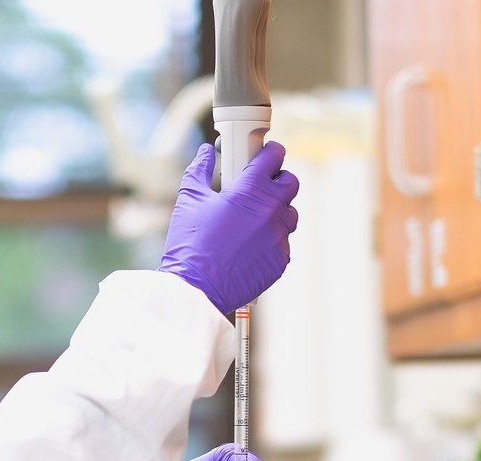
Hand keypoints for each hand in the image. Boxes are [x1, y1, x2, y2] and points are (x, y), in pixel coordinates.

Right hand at [157, 142, 300, 314]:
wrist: (196, 288)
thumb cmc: (190, 243)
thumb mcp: (190, 199)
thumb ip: (200, 170)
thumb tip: (205, 153)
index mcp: (250, 190)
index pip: (275, 156)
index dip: (270, 152)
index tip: (266, 154)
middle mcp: (270, 211)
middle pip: (290, 183)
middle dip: (277, 180)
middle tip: (259, 186)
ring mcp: (278, 237)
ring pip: (290, 214)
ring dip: (277, 211)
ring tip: (253, 218)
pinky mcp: (280, 260)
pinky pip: (283, 242)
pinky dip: (270, 240)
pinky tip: (250, 244)